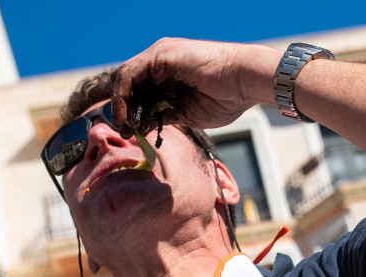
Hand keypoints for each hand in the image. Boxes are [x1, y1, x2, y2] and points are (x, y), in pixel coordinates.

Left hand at [109, 39, 278, 133]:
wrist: (244, 82)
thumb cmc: (227, 98)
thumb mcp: (187, 114)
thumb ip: (165, 116)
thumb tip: (145, 125)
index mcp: (169, 74)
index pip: (138, 91)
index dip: (131, 112)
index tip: (131, 132)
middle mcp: (160, 62)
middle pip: (128, 84)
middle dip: (122, 109)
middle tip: (125, 130)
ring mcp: (158, 56)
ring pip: (124, 79)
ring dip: (120, 105)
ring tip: (125, 125)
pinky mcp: (158, 55)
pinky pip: (128, 75)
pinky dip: (122, 96)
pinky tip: (128, 114)